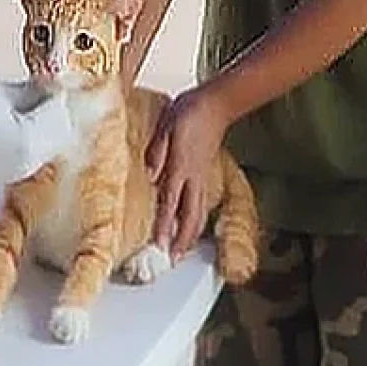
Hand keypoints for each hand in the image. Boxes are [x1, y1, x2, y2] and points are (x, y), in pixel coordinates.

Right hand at [0, 79, 74, 186]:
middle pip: (64, 129)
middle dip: (56, 109)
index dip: (56, 91)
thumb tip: (50, 85)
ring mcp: (25, 170)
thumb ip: (32, 88)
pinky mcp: (16, 173)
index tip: (49, 79)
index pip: (60, 109)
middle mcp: (32, 159)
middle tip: (43, 91)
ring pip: (54, 143)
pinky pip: (39, 152)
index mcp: (30, 139)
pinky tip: (20, 124)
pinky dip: (38, 136)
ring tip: (29, 107)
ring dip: (49, 124)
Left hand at [146, 88, 228, 259]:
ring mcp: (201, 177)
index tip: (159, 245)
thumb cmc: (188, 113)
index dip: (164, 225)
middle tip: (172, 260)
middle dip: (182, 241)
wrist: (216, 105)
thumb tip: (150, 175)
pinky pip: (200, 205)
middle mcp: (193, 177)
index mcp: (181, 166)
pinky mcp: (204, 175)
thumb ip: (157, 151)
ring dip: (190, 235)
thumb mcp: (166, 127)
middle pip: (189, 217)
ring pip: (198, 214)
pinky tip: (190, 227)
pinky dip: (195, 222)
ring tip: (181, 252)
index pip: (170, 202)